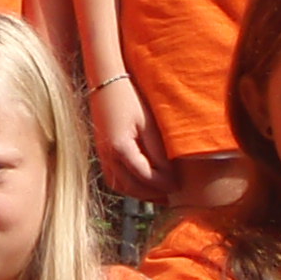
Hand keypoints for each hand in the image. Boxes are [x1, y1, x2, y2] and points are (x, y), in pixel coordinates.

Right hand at [87, 73, 164, 201]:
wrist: (105, 84)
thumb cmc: (130, 99)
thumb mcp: (148, 123)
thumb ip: (157, 151)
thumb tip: (168, 174)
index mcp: (120, 148)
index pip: (145, 176)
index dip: (163, 184)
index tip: (179, 186)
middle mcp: (108, 156)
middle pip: (132, 186)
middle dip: (153, 193)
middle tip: (173, 194)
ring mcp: (102, 156)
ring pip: (120, 186)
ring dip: (140, 193)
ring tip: (159, 194)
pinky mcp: (101, 153)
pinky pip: (113, 178)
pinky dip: (128, 186)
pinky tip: (142, 184)